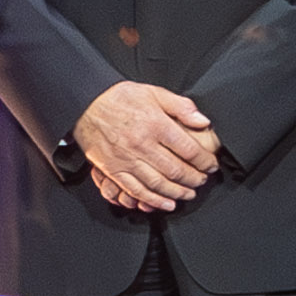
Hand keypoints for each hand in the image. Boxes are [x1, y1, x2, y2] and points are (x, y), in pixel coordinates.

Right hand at [74, 82, 218, 211]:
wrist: (85, 103)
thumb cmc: (118, 97)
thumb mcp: (153, 92)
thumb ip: (181, 106)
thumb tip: (202, 121)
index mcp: (155, 124)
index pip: (188, 149)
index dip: (204, 161)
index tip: (210, 164)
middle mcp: (142, 144)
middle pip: (176, 170)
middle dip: (194, 179)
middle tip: (202, 180)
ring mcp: (127, 159)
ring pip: (159, 183)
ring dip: (178, 192)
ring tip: (189, 194)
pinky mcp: (114, 170)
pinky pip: (136, 190)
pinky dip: (153, 200)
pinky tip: (165, 203)